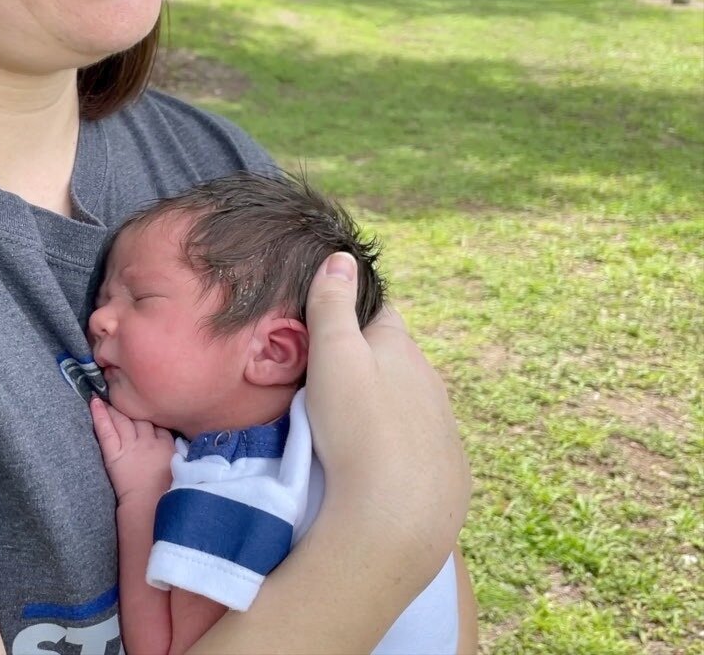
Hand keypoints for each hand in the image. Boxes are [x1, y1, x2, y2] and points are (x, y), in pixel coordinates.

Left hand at [90, 398, 174, 504]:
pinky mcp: (115, 453)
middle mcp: (149, 441)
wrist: (150, 506)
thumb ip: (178, 453)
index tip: (144, 406)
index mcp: (167, 445)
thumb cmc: (166, 494)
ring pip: (122, 420)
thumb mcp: (181, 469)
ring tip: (106, 393)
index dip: (150, 414)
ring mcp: (131, 445)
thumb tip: (179, 447)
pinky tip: (94, 401)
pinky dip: (99, 415)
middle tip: (123, 391)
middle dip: (132, 405)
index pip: (158, 424)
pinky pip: (106, 429)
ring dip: (114, 406)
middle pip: (140, 417)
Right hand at [303, 253, 469, 575]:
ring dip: (382, 405)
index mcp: (402, 348)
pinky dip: (396, 445)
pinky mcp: (445, 469)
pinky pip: (417, 445)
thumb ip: (333, 305)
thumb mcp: (333, 355)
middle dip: (366, 361)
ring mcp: (441, 426)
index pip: (379, 313)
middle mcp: (430, 381)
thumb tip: (342, 256)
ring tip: (345, 423)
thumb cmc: (357, 426)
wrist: (397, 515)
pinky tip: (374, 462)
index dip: (353, 310)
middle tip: (324, 377)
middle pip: (395, 359)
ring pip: (408, 402)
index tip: (326, 319)